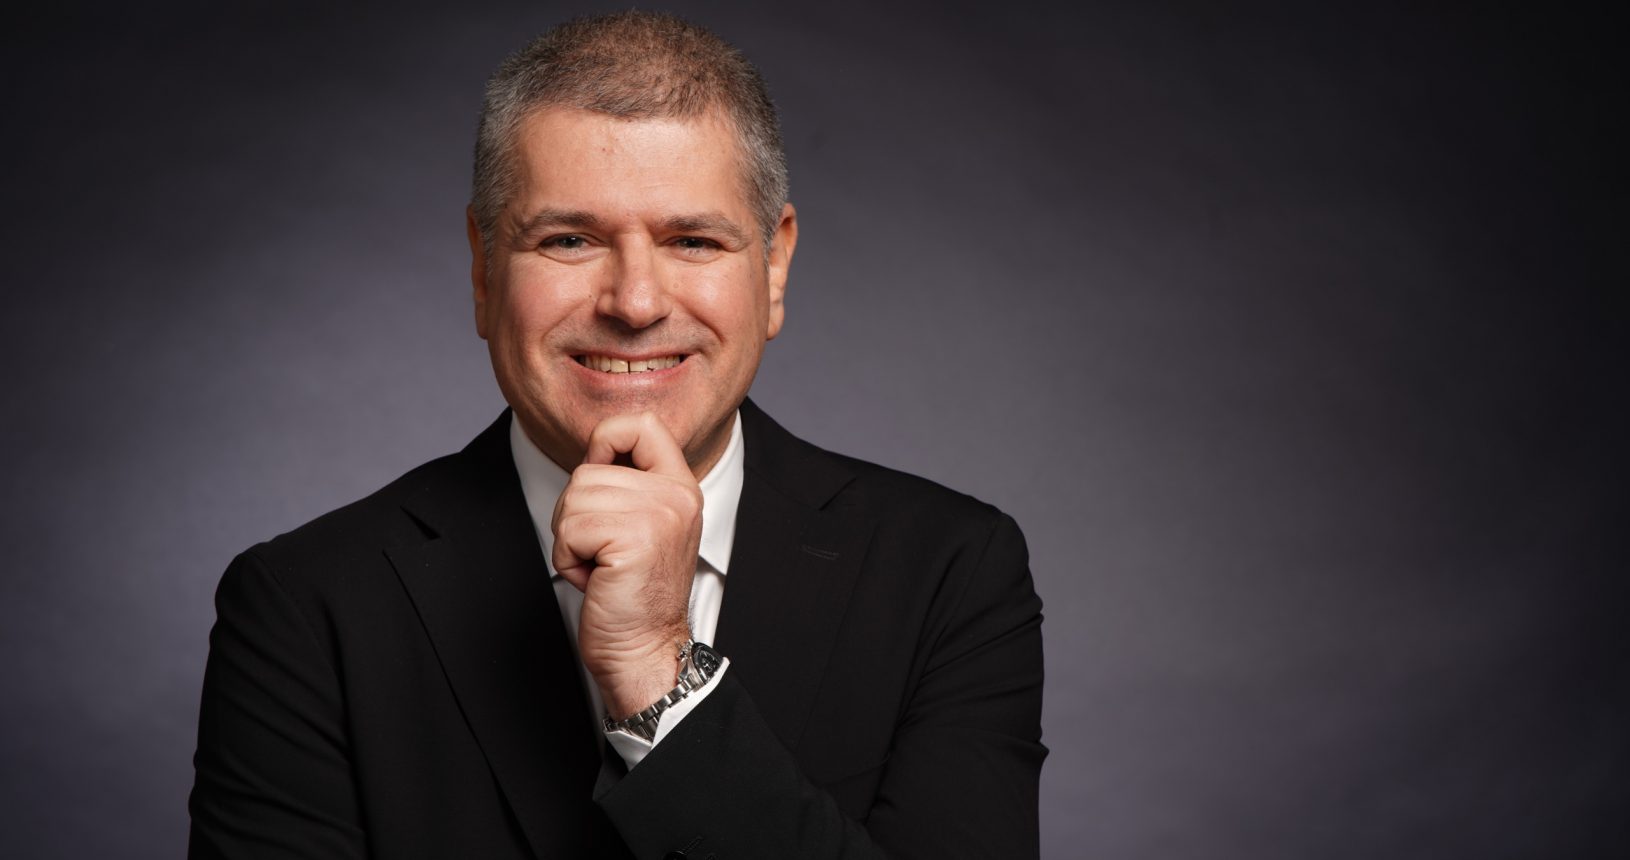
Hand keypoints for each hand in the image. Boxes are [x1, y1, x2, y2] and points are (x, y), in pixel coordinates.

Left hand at [551, 412, 701, 719]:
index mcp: (680, 486)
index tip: (602, 481)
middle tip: (604, 552)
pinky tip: (596, 579)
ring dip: (571, 539)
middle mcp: (676, 495)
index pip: (640, 424)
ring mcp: (659, 515)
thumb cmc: (632, 593)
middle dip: (576, 515)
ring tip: (601, 566)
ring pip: (574, 499)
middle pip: (588, 470)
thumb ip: (628, 483)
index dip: (605, 442)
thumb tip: (593, 449)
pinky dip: (569, 559)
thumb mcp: (643, 524)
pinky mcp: (634, 539)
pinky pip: (570, 529)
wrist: (644, 649)